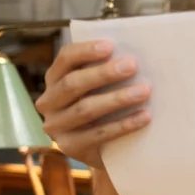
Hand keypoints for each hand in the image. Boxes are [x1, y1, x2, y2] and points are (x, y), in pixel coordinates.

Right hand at [35, 40, 150, 170]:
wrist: (108, 147)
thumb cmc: (108, 105)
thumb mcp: (102, 86)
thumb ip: (109, 68)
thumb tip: (137, 51)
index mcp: (55, 78)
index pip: (65, 58)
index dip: (86, 50)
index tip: (110, 46)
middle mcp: (49, 102)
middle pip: (73, 84)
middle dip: (103, 74)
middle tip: (132, 65)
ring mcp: (57, 126)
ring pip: (85, 109)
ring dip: (117, 98)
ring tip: (145, 91)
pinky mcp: (71, 147)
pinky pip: (98, 134)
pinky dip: (124, 124)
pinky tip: (145, 116)